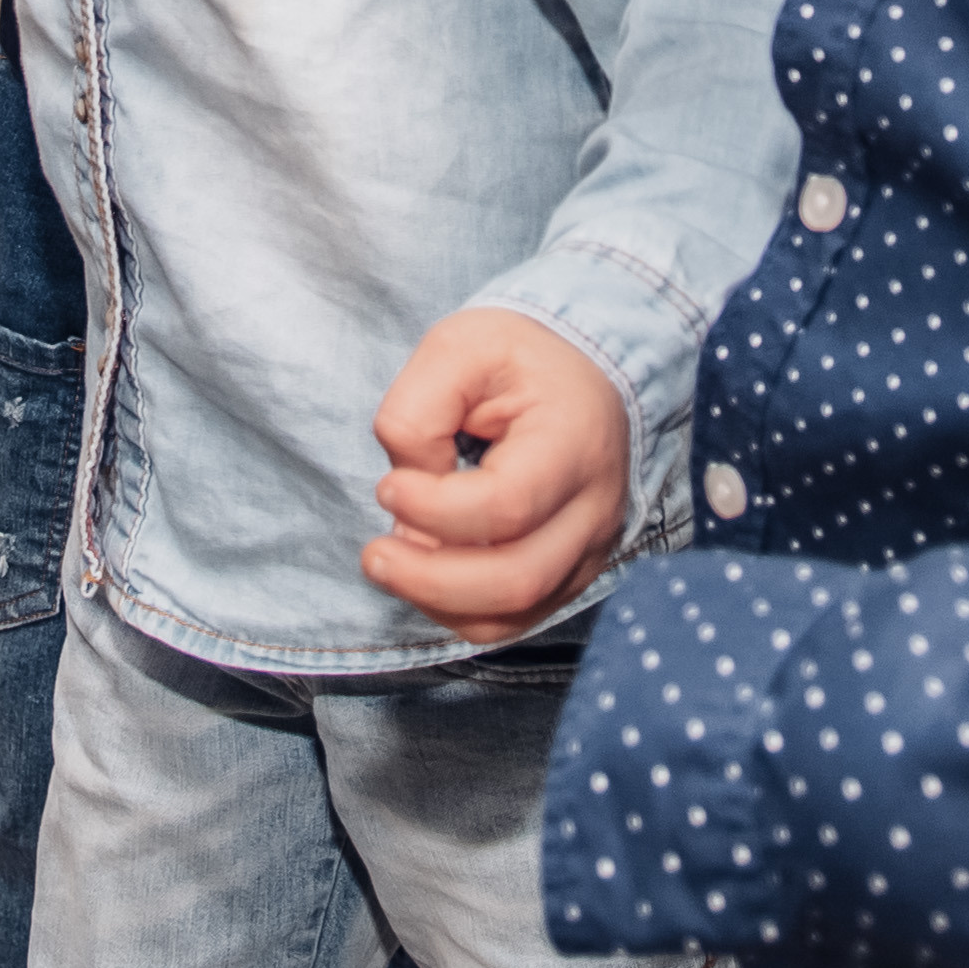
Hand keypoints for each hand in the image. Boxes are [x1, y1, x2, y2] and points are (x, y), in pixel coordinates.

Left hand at [363, 309, 630, 643]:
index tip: (387, 486)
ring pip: (515, 613)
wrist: (582, 373)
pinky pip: (515, 619)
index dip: (435, 510)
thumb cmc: (517, 359)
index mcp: (574, 440)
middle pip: (517, 579)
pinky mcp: (571, 573)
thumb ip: (418, 412)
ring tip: (391, 563)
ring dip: (439, 602)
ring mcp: (589, 549)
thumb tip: (407, 486)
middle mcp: (594, 507)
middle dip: (430, 580)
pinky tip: (425, 573)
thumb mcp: (458, 348)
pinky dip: (460, 612)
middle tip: (374, 555)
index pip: (508, 505)